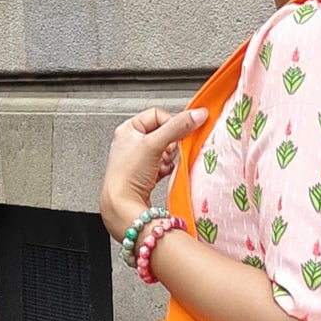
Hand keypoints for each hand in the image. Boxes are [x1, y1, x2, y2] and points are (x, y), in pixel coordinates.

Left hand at [99, 106, 208, 238]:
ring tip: (163, 164)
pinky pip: (164, 165)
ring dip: (170, 157)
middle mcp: (131, 142)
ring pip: (165, 150)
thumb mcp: (154, 144)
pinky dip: (167, 168)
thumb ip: (178, 127)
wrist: (122, 206)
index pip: (158, 115)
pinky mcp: (145, 174)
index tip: (180, 133)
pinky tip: (164, 173)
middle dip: (171, 144)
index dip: (171, 124)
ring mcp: (138, 159)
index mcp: (128, 129)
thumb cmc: (127, 175)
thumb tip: (198, 114)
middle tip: (169, 152)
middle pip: (164, 133)